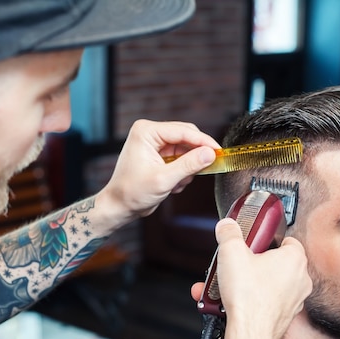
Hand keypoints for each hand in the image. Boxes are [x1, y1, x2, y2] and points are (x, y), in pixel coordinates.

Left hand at [97, 119, 218, 221]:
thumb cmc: (132, 192)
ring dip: (188, 167)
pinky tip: (174, 185)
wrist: (119, 206)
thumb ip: (189, 165)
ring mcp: (155, 143)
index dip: (204, 141)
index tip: (219, 152)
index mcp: (146, 132)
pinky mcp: (160, 155)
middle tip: (209, 167)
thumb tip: (210, 154)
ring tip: (178, 183)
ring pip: (186, 149)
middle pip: (187, 136)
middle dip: (196, 155)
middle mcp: (151, 133)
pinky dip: (183, 172)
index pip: (183, 131)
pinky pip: (182, 158)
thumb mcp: (164, 179)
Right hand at [212, 218, 312, 338]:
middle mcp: (300, 280)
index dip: (268, 239)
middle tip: (235, 265)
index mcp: (294, 259)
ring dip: (244, 284)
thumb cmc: (249, 296)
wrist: (250, 335)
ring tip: (222, 286)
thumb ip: (228, 233)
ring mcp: (294, 300)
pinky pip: (263, 303)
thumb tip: (227, 225)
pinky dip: (246, 302)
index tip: (253, 242)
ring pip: (266, 285)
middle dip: (251, 264)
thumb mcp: (231, 252)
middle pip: (274, 263)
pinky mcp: (283, 317)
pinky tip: (225, 303)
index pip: (287, 240)